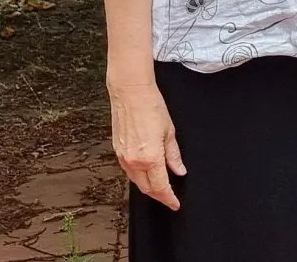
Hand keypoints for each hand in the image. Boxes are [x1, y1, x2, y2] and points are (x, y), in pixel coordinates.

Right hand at [108, 81, 185, 210]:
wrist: (130, 93)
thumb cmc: (151, 107)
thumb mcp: (169, 132)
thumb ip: (173, 155)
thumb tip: (179, 170)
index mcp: (150, 157)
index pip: (160, 186)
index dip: (168, 198)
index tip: (175, 203)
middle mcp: (134, 161)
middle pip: (146, 188)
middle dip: (158, 195)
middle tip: (169, 198)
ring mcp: (123, 157)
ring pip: (136, 181)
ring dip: (147, 187)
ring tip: (159, 188)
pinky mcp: (117, 151)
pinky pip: (128, 171)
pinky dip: (138, 176)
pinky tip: (146, 174)